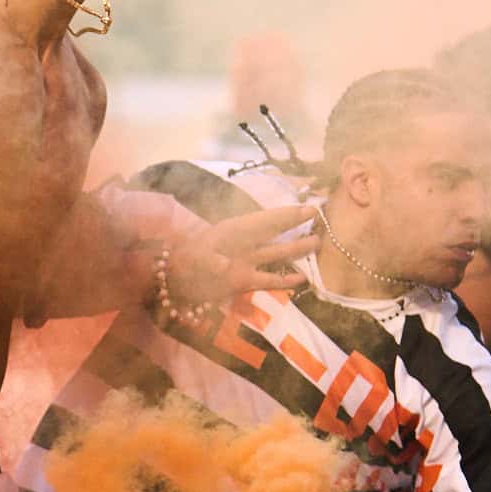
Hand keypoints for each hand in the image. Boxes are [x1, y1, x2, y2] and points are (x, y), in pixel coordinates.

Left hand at [165, 202, 315, 310]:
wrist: (172, 283)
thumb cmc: (182, 264)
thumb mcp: (193, 258)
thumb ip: (210, 260)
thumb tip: (225, 265)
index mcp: (232, 232)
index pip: (264, 220)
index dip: (286, 214)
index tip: (308, 208)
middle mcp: (242, 245)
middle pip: (274, 232)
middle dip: (294, 223)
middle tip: (318, 215)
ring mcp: (244, 263)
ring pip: (275, 254)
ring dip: (295, 249)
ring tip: (317, 242)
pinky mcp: (242, 282)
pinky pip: (267, 279)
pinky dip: (284, 279)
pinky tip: (302, 278)